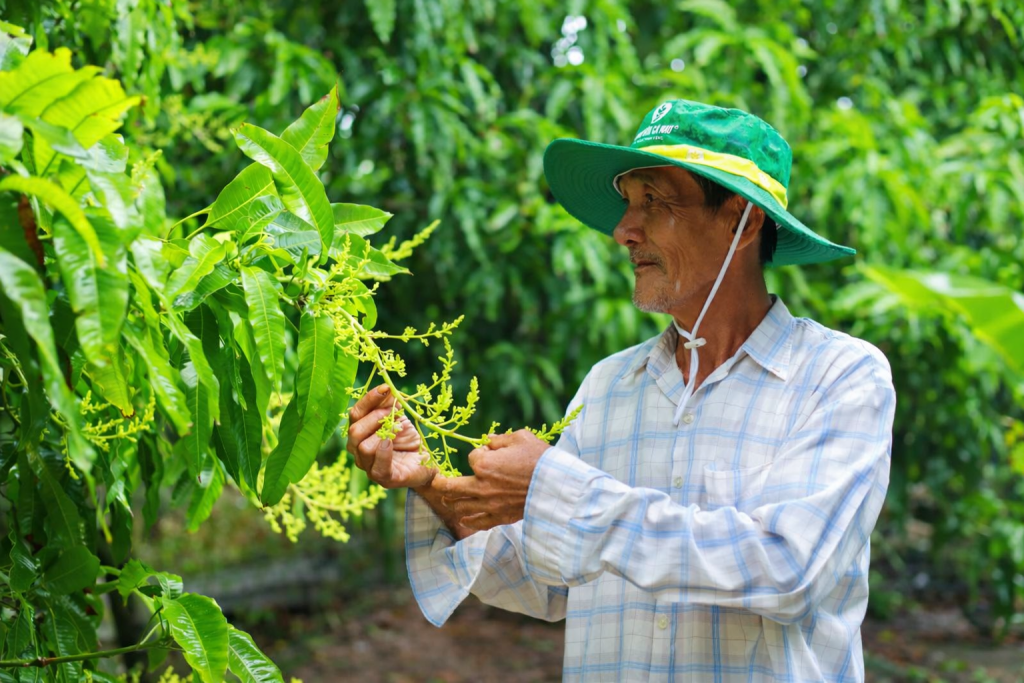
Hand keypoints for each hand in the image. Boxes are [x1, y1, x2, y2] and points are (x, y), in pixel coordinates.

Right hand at [347, 384, 434, 488]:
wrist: (426, 463)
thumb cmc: (408, 440)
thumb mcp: (398, 419)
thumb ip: (389, 407)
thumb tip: (386, 390)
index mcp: (359, 434)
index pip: (355, 414)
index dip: (369, 400)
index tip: (386, 388)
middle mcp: (358, 451)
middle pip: (354, 431)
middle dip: (375, 416)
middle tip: (394, 409)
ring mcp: (368, 467)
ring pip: (362, 447)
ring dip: (381, 431)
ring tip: (397, 425)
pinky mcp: (383, 478)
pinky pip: (377, 467)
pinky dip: (383, 452)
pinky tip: (390, 441)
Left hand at [433, 429, 549, 530]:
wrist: (557, 485)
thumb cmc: (540, 458)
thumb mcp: (520, 438)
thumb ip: (499, 439)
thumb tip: (488, 441)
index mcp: (485, 465)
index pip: (472, 457)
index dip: (481, 453)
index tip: (491, 453)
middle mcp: (482, 487)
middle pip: (452, 487)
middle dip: (442, 483)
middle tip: (436, 482)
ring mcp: (490, 505)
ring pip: (461, 506)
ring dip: (451, 502)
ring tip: (446, 499)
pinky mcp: (500, 517)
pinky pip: (478, 522)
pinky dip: (468, 520)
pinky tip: (463, 518)